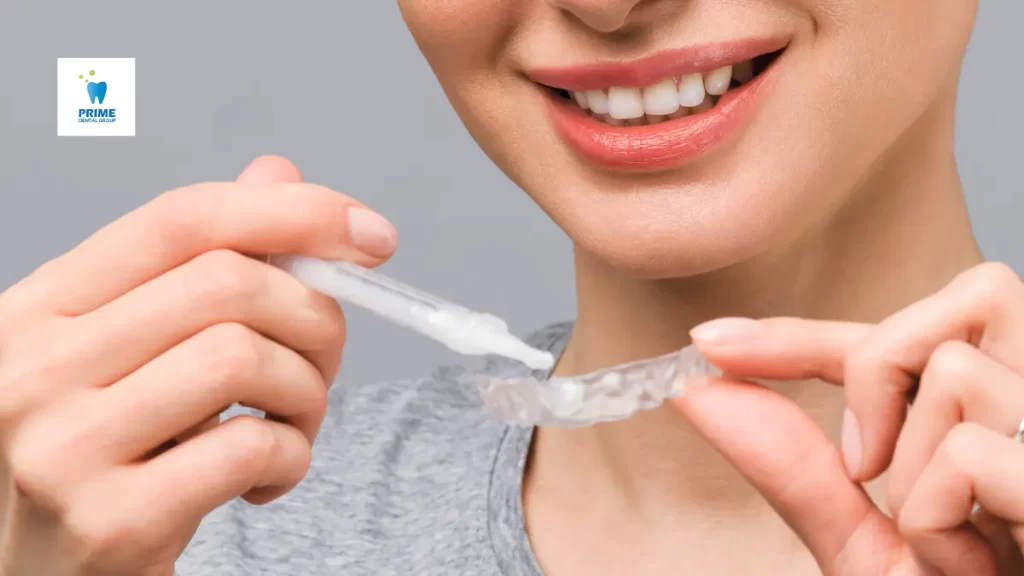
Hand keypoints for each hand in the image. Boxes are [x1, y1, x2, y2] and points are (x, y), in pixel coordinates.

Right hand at [0, 156, 396, 575]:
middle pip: (227, 282)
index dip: (290, 211)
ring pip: (244, 357)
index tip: (369, 233)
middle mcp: (33, 365)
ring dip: (307, 392)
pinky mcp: (110, 521)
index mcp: (38, 306)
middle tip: (323, 360)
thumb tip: (279, 175)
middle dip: (315, 317)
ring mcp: (62, 445)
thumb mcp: (127, 351)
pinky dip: (293, 457)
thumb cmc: (97, 456)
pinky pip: (250, 448)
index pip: (179, 219)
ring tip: (292, 424)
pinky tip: (267, 478)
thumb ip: (198, 264)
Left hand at [675, 262, 1023, 574]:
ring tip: (955, 543)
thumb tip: (703, 391)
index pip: (898, 338)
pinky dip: (938, 521)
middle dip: (880, 377)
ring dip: (914, 472)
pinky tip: (975, 560)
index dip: (798, 335)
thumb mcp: (873, 549)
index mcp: (1007, 419)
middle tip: (872, 470)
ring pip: (954, 372)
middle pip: (955, 307)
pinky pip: (971, 453)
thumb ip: (798, 469)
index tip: (710, 344)